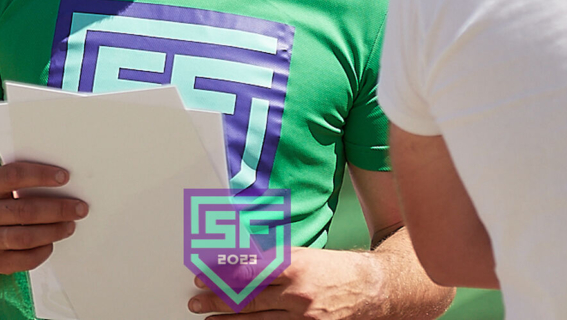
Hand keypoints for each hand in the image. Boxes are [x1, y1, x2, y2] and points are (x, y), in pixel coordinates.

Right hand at [0, 161, 87, 274]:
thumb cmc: (4, 203)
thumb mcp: (6, 187)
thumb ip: (28, 181)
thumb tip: (66, 181)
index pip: (13, 175)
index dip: (40, 175)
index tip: (65, 177)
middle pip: (25, 210)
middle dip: (58, 209)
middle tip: (80, 208)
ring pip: (26, 237)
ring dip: (54, 231)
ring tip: (71, 225)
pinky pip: (25, 259)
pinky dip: (43, 251)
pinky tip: (52, 243)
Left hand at [188, 247, 376, 319]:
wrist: (370, 288)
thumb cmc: (335, 267)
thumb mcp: (302, 254)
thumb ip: (273, 260)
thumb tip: (240, 263)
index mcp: (293, 265)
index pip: (247, 271)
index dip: (221, 276)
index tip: (202, 276)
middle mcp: (295, 292)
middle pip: (247, 299)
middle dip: (217, 301)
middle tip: (196, 301)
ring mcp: (302, 316)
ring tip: (209, 319)